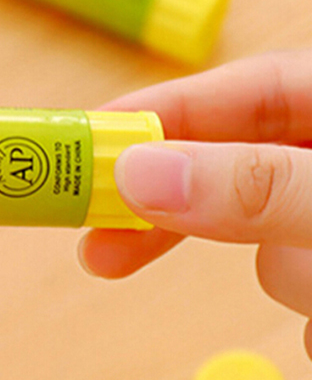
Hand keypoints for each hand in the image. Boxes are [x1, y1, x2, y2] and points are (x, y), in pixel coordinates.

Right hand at [79, 50, 311, 357]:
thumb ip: (258, 187)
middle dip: (181, 213)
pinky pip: (300, 291)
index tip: (90, 143)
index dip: (166, 110)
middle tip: (100, 246)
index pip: (248, 88)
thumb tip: (140, 174)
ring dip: (289, 279)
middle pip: (236, 170)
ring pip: (272, 244)